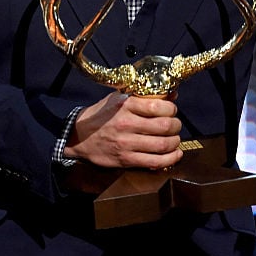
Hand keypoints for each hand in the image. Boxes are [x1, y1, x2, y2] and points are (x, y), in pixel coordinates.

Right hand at [64, 90, 182, 169]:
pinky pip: (155, 161)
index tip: (171, 110)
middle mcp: (126, 123)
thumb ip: (144, 97)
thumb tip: (172, 94)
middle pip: (164, 126)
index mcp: (124, 105)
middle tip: (175, 125)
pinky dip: (170, 159)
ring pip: (163, 145)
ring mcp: (126, 143)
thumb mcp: (118, 99)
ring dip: (175, 142)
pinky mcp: (126, 159)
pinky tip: (174, 154)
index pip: (158, 106)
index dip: (171, 109)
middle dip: (176, 126)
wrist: (79, 136)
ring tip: (174, 139)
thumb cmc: (101, 116)